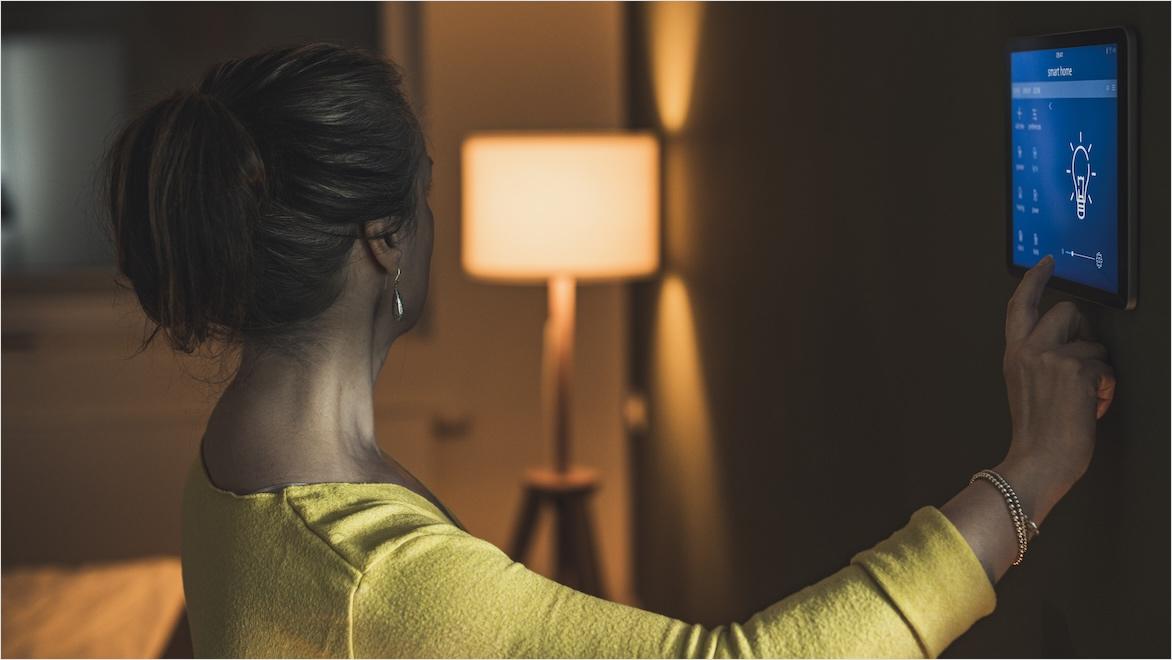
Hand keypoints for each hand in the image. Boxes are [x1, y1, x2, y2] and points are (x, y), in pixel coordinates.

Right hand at [1001, 255, 1115, 504]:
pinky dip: (1105, 387)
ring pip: (1092, 342)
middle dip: (1083, 332)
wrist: (1038, 461)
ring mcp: (1052, 358)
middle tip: (1082, 362)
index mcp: (1014, 354)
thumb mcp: (1025, 386)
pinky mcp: (1076, 369)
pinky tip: (1092, 405)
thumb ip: (1038, 359)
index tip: (1045, 263)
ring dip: (1098, 368)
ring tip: (1086, 396)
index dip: (1034, 279)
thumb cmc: (1036, 432)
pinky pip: (1105, 366)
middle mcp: (1029, 350)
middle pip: (1066, 310)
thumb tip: (1071, 345)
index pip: (1020, 305)